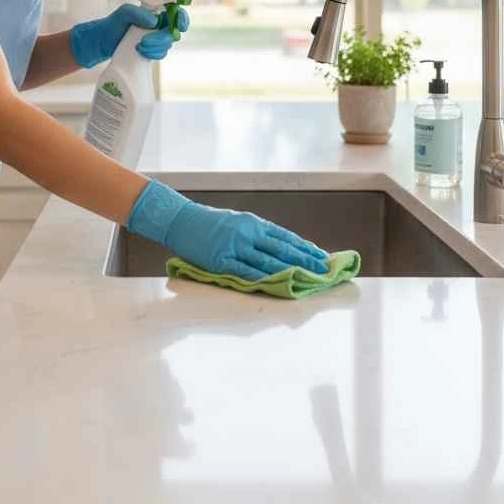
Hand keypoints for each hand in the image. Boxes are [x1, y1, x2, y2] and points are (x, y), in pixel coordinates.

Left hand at [69, 3, 189, 68]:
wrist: (102, 44)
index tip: (179, 26)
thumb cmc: (112, 25)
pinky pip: (161, 53)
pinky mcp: (152, 50)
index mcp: (155, 11)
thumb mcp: (122, 14)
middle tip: (144, 42)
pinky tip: (141, 53)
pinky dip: (154, 54)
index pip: (176, 12)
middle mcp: (159, 24)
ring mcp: (156, 37)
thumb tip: (154, 21)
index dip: (182, 18)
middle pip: (172, 31)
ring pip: (167, 44)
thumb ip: (136, 13)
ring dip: (155, 48)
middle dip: (161, 39)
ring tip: (139, 48)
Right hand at [127, 181, 329, 279]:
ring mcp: (234, 245)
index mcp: (253, 222)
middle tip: (324, 270)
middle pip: (282, 248)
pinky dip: (264, 278)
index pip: (285, 237)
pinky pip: (246, 271)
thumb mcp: (236, 221)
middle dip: (305, 260)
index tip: (323, 256)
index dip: (305, 247)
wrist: (179, 219)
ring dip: (290, 271)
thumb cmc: (208, 222)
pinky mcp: (220, 259)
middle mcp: (247, 231)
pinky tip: (277, 283)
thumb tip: (278, 248)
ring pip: (268, 261)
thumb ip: (255, 234)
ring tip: (307, 279)